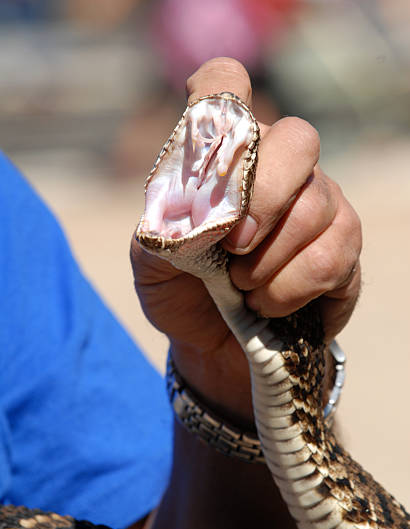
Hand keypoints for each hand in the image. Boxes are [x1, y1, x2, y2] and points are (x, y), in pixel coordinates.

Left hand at [131, 57, 361, 427]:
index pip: (226, 89)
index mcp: (225, 159)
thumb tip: (194, 212)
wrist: (217, 344)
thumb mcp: (152, 265)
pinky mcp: (344, 248)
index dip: (220, 89)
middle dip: (267, 196)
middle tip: (235, 244)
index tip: (206, 122)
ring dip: (271, 258)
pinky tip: (268, 302)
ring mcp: (320, 205)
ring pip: (317, 204)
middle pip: (298, 140)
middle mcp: (279, 170)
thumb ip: (160, 229)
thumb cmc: (183, 294)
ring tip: (242, 286)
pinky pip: (333, 255)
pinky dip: (292, 286)